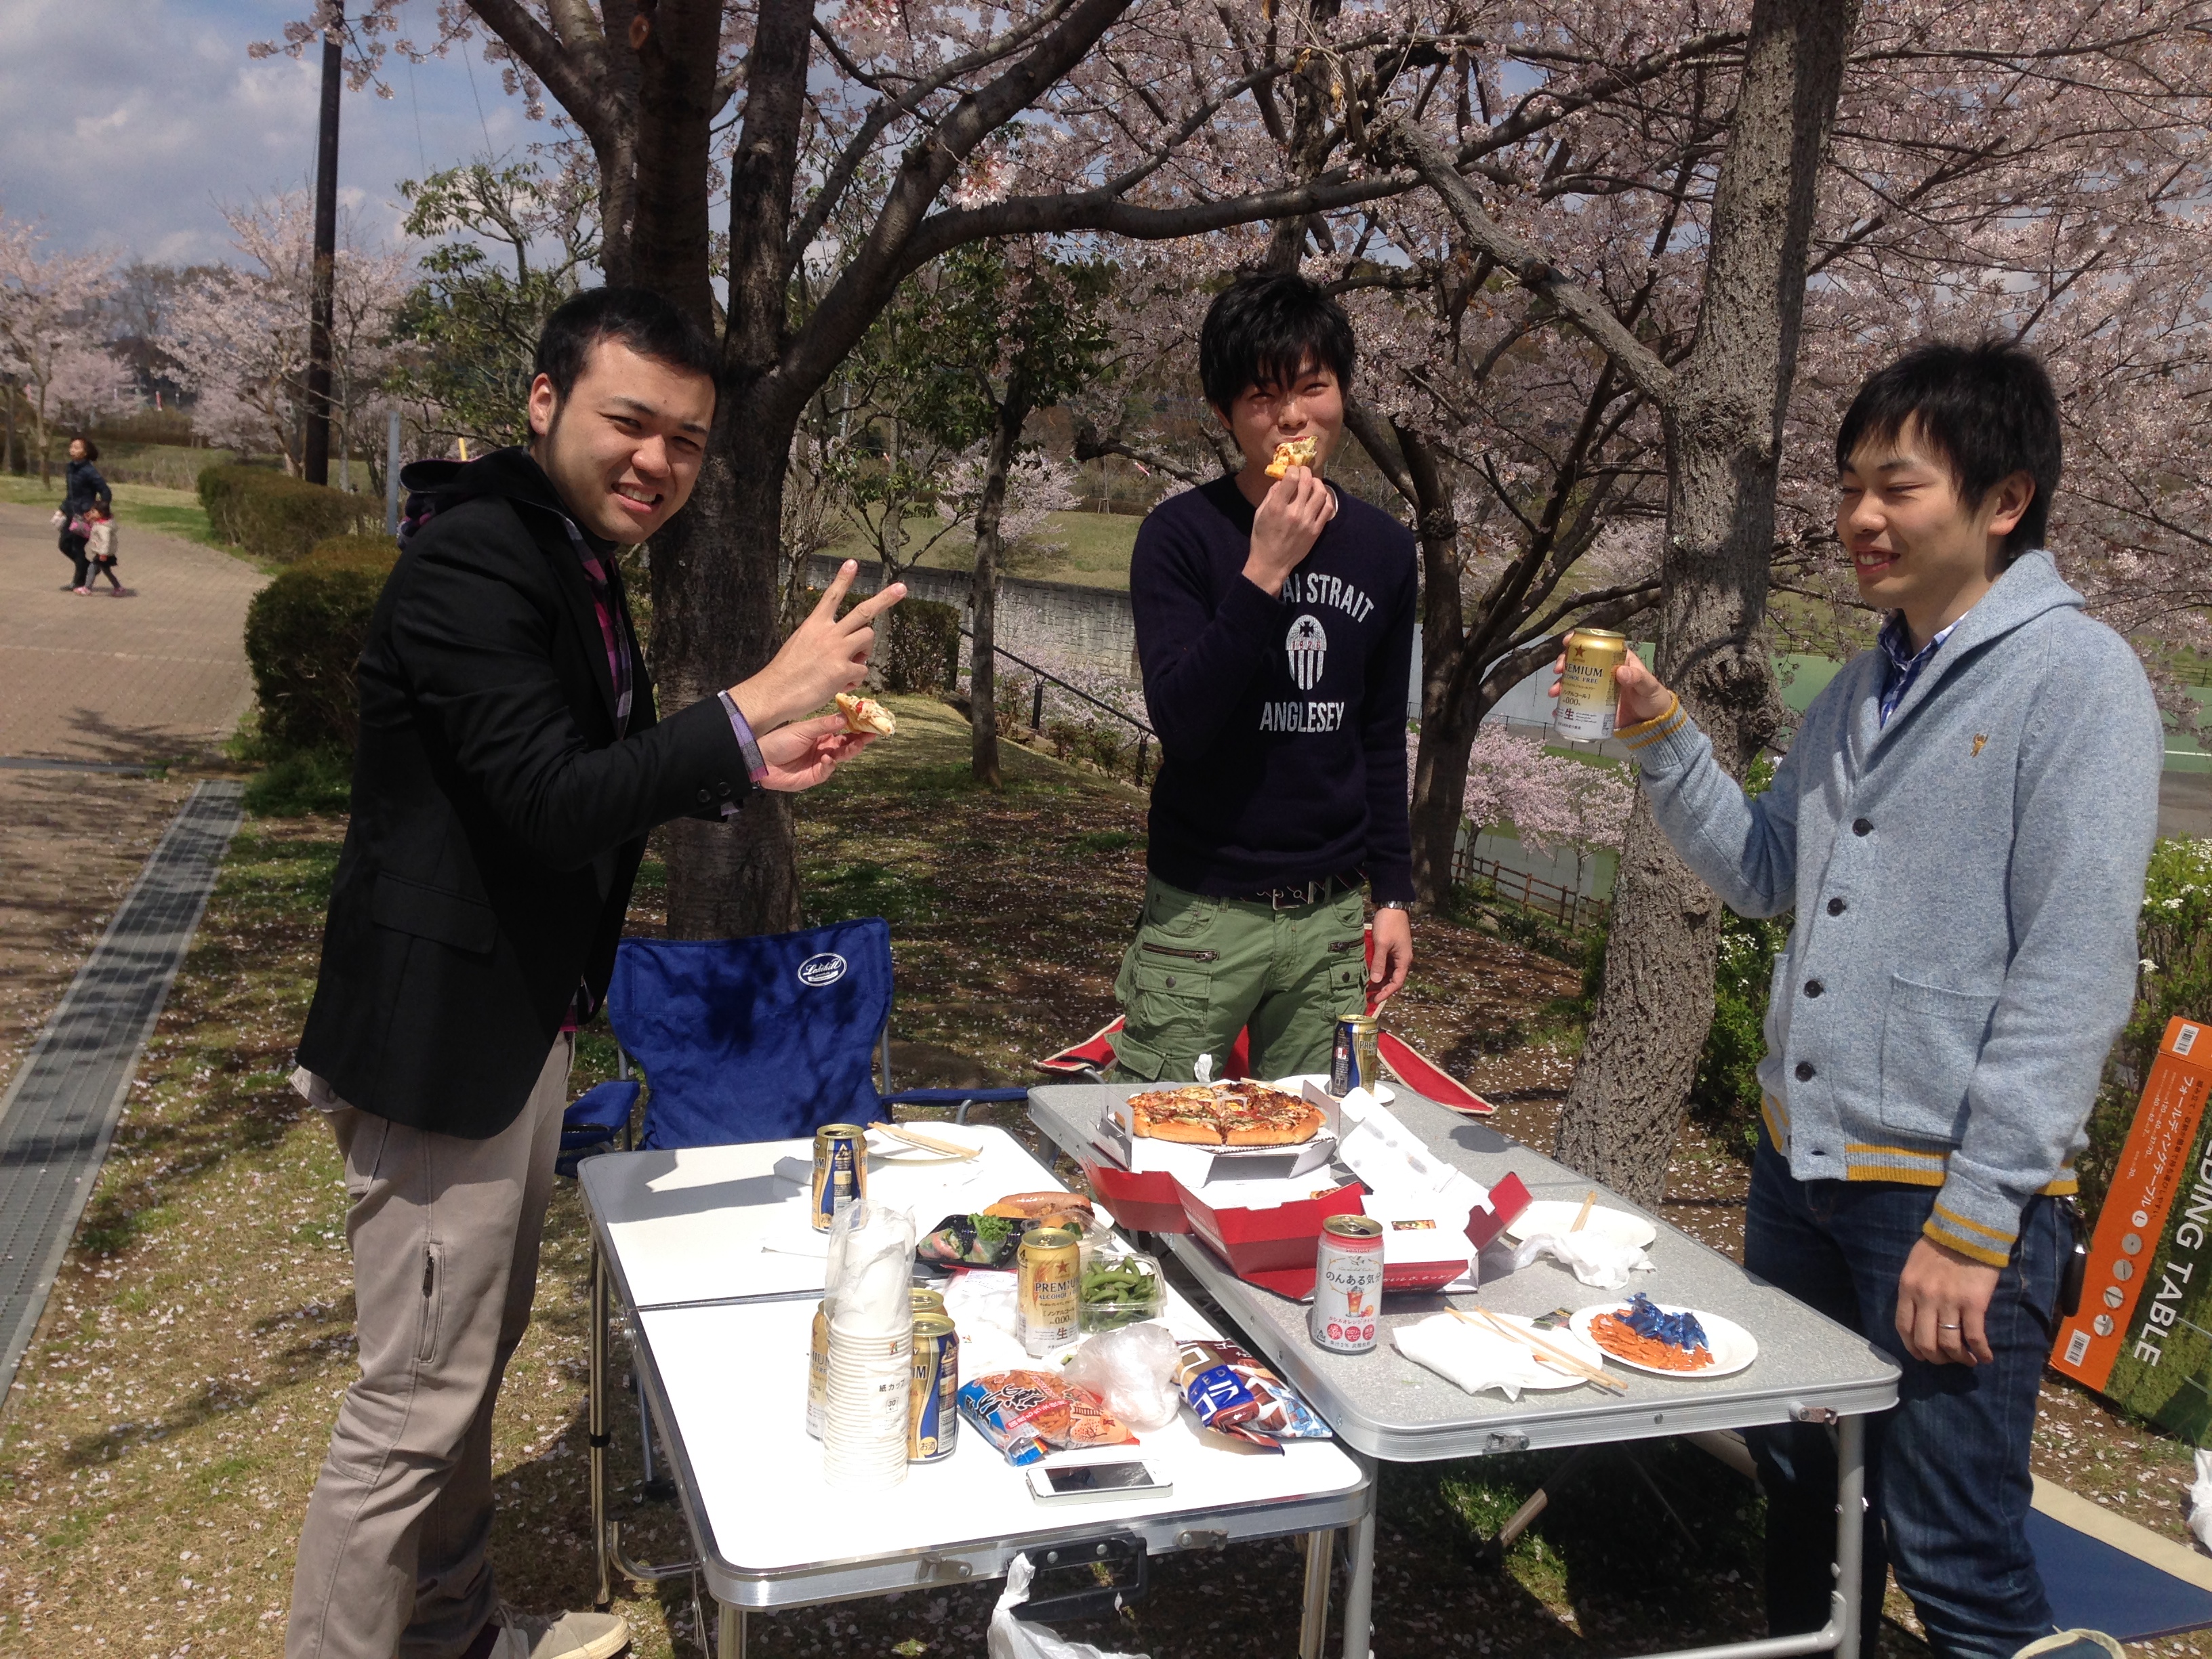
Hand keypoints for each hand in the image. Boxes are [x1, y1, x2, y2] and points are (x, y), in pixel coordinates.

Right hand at [731, 560, 904, 732]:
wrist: (773, 692)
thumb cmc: (785, 673)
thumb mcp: (800, 645)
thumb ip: (823, 641)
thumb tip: (846, 650)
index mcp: (814, 624)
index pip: (831, 596)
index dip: (843, 579)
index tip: (853, 563)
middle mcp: (828, 633)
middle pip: (863, 611)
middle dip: (885, 598)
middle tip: (901, 588)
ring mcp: (837, 650)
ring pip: (868, 638)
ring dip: (865, 650)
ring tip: (851, 663)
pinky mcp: (842, 670)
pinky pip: (862, 670)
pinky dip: (855, 679)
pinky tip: (840, 685)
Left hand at [757, 714, 873, 791]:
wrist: (760, 759)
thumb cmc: (779, 741)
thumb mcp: (803, 729)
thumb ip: (824, 725)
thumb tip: (845, 717)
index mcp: (821, 735)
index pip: (843, 731)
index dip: (856, 727)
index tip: (869, 722)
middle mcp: (823, 748)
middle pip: (846, 745)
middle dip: (859, 740)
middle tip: (871, 735)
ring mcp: (819, 763)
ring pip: (840, 757)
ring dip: (850, 751)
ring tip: (858, 745)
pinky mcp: (814, 776)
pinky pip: (827, 770)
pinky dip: (830, 765)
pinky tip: (828, 759)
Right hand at [1242, 469, 1335, 596]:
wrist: (1272, 563)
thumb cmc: (1262, 538)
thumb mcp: (1259, 514)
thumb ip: (1271, 495)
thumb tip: (1282, 480)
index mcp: (1277, 508)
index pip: (1291, 478)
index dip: (1293, 469)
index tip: (1291, 470)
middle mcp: (1294, 513)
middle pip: (1307, 482)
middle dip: (1305, 472)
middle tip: (1303, 472)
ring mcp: (1307, 522)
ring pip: (1321, 493)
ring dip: (1317, 483)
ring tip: (1312, 483)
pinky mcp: (1316, 530)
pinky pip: (1328, 509)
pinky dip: (1326, 499)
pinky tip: (1320, 497)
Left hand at [1368, 907, 1412, 1005]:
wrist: (1392, 906)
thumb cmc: (1388, 924)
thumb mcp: (1381, 944)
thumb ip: (1378, 963)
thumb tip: (1375, 980)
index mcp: (1403, 960)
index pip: (1397, 983)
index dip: (1386, 993)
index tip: (1375, 999)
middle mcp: (1402, 959)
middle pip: (1393, 979)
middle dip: (1381, 988)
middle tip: (1367, 996)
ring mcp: (1397, 954)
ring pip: (1389, 973)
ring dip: (1379, 980)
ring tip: (1366, 987)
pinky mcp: (1391, 949)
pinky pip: (1385, 964)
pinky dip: (1378, 970)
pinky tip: (1368, 973)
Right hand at [1549, 642, 1673, 727]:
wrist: (1652, 722)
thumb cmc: (1652, 697)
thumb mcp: (1648, 686)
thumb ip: (1638, 678)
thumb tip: (1620, 671)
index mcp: (1616, 660)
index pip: (1596, 645)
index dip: (1579, 640)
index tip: (1567, 642)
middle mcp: (1602, 672)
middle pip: (1579, 662)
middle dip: (1564, 664)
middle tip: (1559, 671)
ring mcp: (1596, 689)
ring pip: (1574, 682)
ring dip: (1560, 685)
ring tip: (1555, 692)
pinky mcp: (1593, 705)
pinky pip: (1576, 703)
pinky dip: (1565, 706)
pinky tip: (1558, 710)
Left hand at [1895, 1236, 2000, 1364]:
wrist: (1968, 1229)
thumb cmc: (1941, 1245)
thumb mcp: (1915, 1265)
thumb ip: (1914, 1289)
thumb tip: (1917, 1314)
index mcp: (1908, 1288)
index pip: (1904, 1327)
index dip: (1912, 1347)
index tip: (1922, 1356)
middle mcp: (1925, 1298)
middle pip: (1926, 1341)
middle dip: (1936, 1358)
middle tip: (1947, 1360)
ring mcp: (1949, 1302)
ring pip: (1950, 1344)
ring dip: (1959, 1359)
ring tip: (1968, 1360)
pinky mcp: (1974, 1304)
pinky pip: (1975, 1337)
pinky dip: (1980, 1352)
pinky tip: (1985, 1357)